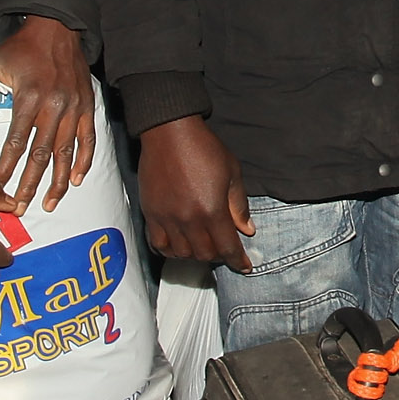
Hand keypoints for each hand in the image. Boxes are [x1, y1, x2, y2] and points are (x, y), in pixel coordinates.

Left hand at [0, 15, 94, 211]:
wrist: (56, 28)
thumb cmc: (21, 49)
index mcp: (29, 97)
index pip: (16, 141)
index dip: (6, 167)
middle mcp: (54, 105)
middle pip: (42, 154)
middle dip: (30, 184)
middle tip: (21, 207)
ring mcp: (74, 107)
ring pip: (66, 152)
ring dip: (57, 180)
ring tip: (49, 202)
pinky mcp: (88, 106)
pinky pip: (88, 139)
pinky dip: (83, 161)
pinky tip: (76, 180)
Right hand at [137, 117, 253, 270]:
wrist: (169, 133)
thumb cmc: (204, 149)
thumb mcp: (232, 173)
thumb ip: (239, 206)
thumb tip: (248, 230)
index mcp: (211, 210)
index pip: (227, 247)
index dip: (238, 260)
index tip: (245, 266)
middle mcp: (188, 220)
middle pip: (204, 254)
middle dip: (218, 256)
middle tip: (224, 249)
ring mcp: (166, 218)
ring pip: (181, 253)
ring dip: (195, 255)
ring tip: (203, 246)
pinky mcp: (150, 213)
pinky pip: (158, 244)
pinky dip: (170, 251)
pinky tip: (179, 246)